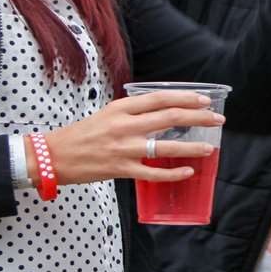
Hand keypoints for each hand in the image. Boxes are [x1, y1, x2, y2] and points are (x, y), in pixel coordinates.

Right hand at [40, 90, 223, 185]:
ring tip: (209, 147)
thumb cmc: (81, 134)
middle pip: (170, 117)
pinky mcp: (121, 169)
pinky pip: (153, 172)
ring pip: (166, 145)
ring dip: (192, 146)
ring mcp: (124, 148)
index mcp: (121, 108)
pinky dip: (172, 173)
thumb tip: (163, 111)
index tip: (204, 100)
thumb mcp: (107, 114)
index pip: (160, 98)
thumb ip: (133, 112)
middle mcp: (125, 125)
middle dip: (198, 117)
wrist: (53, 156)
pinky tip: (187, 171)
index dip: (186, 98)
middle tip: (217, 120)